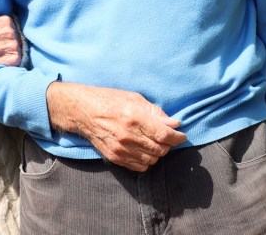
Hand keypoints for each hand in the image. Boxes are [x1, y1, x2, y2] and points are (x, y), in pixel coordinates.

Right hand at [46, 82, 186, 171]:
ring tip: (154, 143)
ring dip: (158, 153)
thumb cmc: (110, 100)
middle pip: (160, 149)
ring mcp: (121, 149)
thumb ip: (156, 113)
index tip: (181, 135)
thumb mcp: (135, 98)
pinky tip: (144, 151)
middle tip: (167, 137)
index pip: (164, 135)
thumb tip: (175, 124)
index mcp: (135, 117)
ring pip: (152, 160)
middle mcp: (128, 135)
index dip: (177, 137)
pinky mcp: (115, 157)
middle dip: (168, 144)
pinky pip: (139, 167)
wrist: (83, 111)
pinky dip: (147, 161)